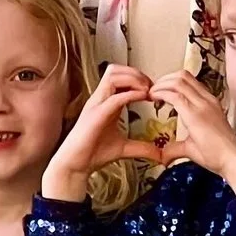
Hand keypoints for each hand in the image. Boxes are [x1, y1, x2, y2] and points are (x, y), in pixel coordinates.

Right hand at [43, 65, 166, 200]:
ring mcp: (96, 105)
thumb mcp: (125, 148)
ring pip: (112, 76)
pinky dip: (131, 94)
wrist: (75, 166)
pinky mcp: (95, 115)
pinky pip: (114, 97)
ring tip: (147, 90)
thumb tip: (160, 154)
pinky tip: (143, 98)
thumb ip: (142, 147)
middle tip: (151, 86)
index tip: (153, 89)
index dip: (138, 77)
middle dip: (136, 73)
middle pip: (115, 70)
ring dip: (133, 79)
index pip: (119, 76)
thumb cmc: (94, 153)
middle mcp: (100, 100)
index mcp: (106, 102)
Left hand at [151, 71, 235, 191]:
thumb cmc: (219, 154)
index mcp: (209, 103)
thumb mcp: (193, 146)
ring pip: (178, 81)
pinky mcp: (195, 114)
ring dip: (160, 85)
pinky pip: (174, 95)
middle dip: (163, 80)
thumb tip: (164, 154)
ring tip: (151, 94)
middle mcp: (207, 100)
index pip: (189, 81)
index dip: (170, 82)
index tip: (159, 92)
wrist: (232, 161)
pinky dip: (160, 93)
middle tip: (153, 91)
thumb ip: (177, 147)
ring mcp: (203, 105)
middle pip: (182, 75)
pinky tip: (154, 99)